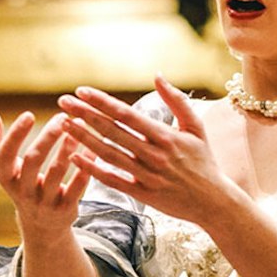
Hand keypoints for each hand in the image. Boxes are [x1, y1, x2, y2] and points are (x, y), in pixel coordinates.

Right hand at [0, 107, 90, 241]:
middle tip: (61, 117)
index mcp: (6, 178)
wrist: (42, 226)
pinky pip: (77, 186)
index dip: (15, 135)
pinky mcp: (65, 209)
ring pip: (56, 172)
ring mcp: (44, 202)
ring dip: (67, 147)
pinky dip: (84, 166)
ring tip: (78, 126)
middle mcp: (22, 192)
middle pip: (32, 161)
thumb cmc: (22, 186)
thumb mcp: (5, 169)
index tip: (29, 114)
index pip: (4, 155)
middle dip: (47, 137)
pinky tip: (92, 149)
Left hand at [58, 78, 238, 225]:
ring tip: (64, 124)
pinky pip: (113, 180)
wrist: (213, 202)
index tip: (81, 91)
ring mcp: (148, 176)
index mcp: (166, 136)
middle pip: (113, 131)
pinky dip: (93, 169)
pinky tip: (75, 157)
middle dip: (85, 115)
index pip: (127, 115)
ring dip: (84, 138)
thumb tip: (157, 75)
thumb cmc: (204, 162)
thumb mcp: (196, 127)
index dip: (102, 102)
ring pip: (109, 154)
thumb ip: (176, 100)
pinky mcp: (144, 195)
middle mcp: (154, 155)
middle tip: (63, 102)